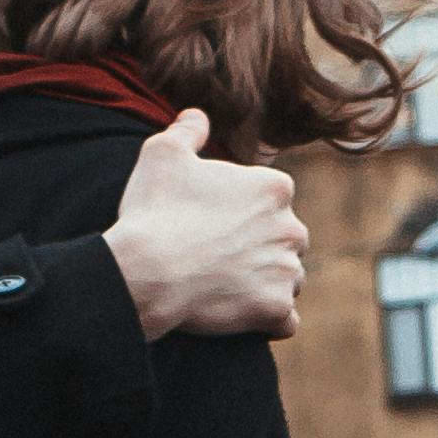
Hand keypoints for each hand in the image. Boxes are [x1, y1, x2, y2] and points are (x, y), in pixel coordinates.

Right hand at [105, 109, 306, 339]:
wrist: (146, 272)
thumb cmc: (154, 211)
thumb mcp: (163, 154)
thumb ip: (187, 130)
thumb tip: (196, 116)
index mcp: (274, 188)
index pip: (271, 199)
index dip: (242, 211)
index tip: (214, 222)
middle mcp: (292, 227)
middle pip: (286, 238)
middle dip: (262, 246)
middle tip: (219, 255)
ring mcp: (286, 271)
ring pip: (288, 277)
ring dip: (266, 282)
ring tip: (227, 286)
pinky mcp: (276, 309)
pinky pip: (285, 320)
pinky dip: (269, 319)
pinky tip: (244, 315)